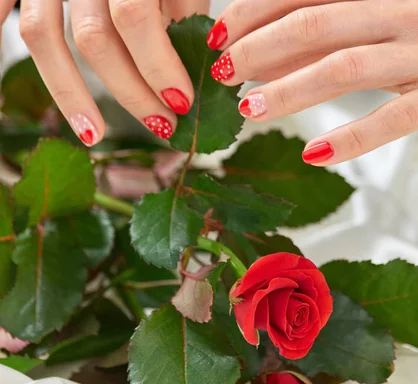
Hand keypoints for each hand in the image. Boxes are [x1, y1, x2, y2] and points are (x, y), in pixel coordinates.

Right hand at [0, 0, 209, 145]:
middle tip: (163, 123)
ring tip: (96, 135)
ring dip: (71, 93)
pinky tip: (0, 101)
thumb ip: (182, 7)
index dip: (159, 65)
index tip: (182, 101)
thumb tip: (195, 61)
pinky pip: (0, 13)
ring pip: (43, 35)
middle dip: (132, 90)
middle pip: (95, 37)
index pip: (136, 18)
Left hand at [207, 0, 417, 180]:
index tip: (218, 37)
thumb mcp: (394, 31)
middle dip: (261, 47)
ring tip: (250, 109)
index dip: (257, 11)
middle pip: (319, 23)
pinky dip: (350, 136)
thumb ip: (336, 38)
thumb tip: (269, 56)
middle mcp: (409, 10)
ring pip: (348, 66)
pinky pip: (393, 117)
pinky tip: (314, 153)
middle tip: (222, 72)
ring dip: (292, 89)